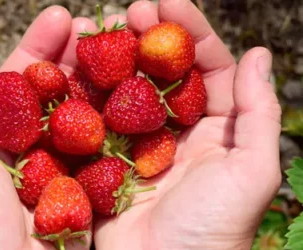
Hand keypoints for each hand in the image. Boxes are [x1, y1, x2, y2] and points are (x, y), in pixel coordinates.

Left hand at [0, 6, 97, 249]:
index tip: (60, 16)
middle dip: (77, 56)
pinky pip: (106, 150)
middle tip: (98, 25)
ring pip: (86, 115)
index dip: (39, 47)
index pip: (21, 80)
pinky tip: (135, 97)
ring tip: (121, 49)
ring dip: (102, 82)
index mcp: (1, 139)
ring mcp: (68, 167)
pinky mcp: (92, 189)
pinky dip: (119, 123)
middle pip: (59, 91)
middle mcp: (37, 149)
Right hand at [94, 1, 280, 249]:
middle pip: (164, 73)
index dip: (189, 33)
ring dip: (117, 60)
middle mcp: (177, 131)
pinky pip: (102, 121)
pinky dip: (91, 95)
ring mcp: (141, 144)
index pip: (206, 68)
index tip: (167, 4)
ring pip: (130, 91)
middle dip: (148, 38)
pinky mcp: (110, 161)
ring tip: (101, 32)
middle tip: (129, 11)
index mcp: (215, 129)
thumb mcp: (251, 172)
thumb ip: (258, 113)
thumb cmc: (214, 229)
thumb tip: (256, 53)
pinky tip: (80, 73)